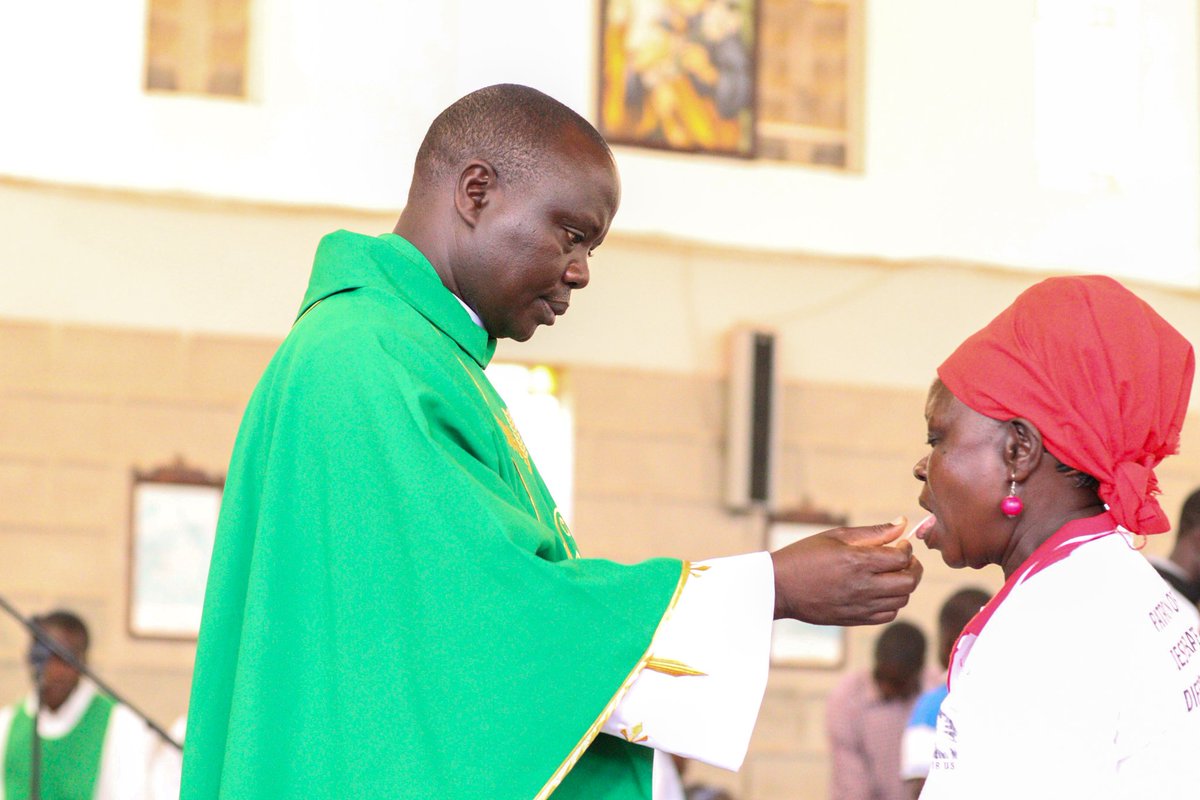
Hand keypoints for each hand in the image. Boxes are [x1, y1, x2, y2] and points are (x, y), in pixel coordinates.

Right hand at [770, 519, 921, 625]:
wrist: (780, 587)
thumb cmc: (804, 556)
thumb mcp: (835, 536)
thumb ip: (872, 532)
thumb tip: (902, 523)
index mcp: (858, 561)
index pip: (902, 557)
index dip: (906, 548)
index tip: (899, 543)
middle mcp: (863, 585)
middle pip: (909, 581)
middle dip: (913, 567)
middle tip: (903, 560)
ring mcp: (860, 605)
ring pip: (902, 599)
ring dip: (903, 585)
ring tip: (891, 575)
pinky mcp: (855, 619)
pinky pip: (888, 614)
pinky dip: (892, 603)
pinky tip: (881, 592)